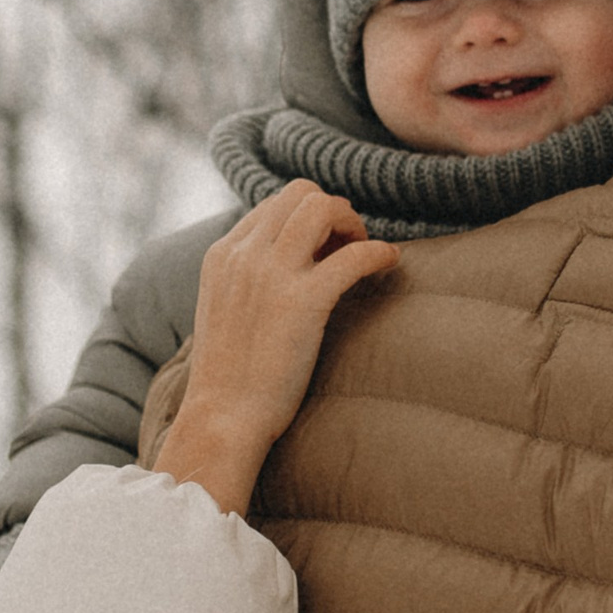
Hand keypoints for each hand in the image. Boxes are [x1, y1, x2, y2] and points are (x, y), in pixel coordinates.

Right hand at [155, 184, 399, 516]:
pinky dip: (379, 253)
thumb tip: (285, 268)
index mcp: (222, 255)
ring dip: (352, 224)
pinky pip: (354, 255)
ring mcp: (271, 275)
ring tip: (363, 253)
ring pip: (323, 207)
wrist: (223, 419)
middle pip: (300, 194)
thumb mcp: (223, 312)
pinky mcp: (302, 302)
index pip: (274, 204)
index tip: (324, 248)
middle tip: (347, 247)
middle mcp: (244, 255)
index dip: (306, 218)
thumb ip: (245, 281)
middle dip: (332, 212)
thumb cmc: (230, 378)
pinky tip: (389, 264)